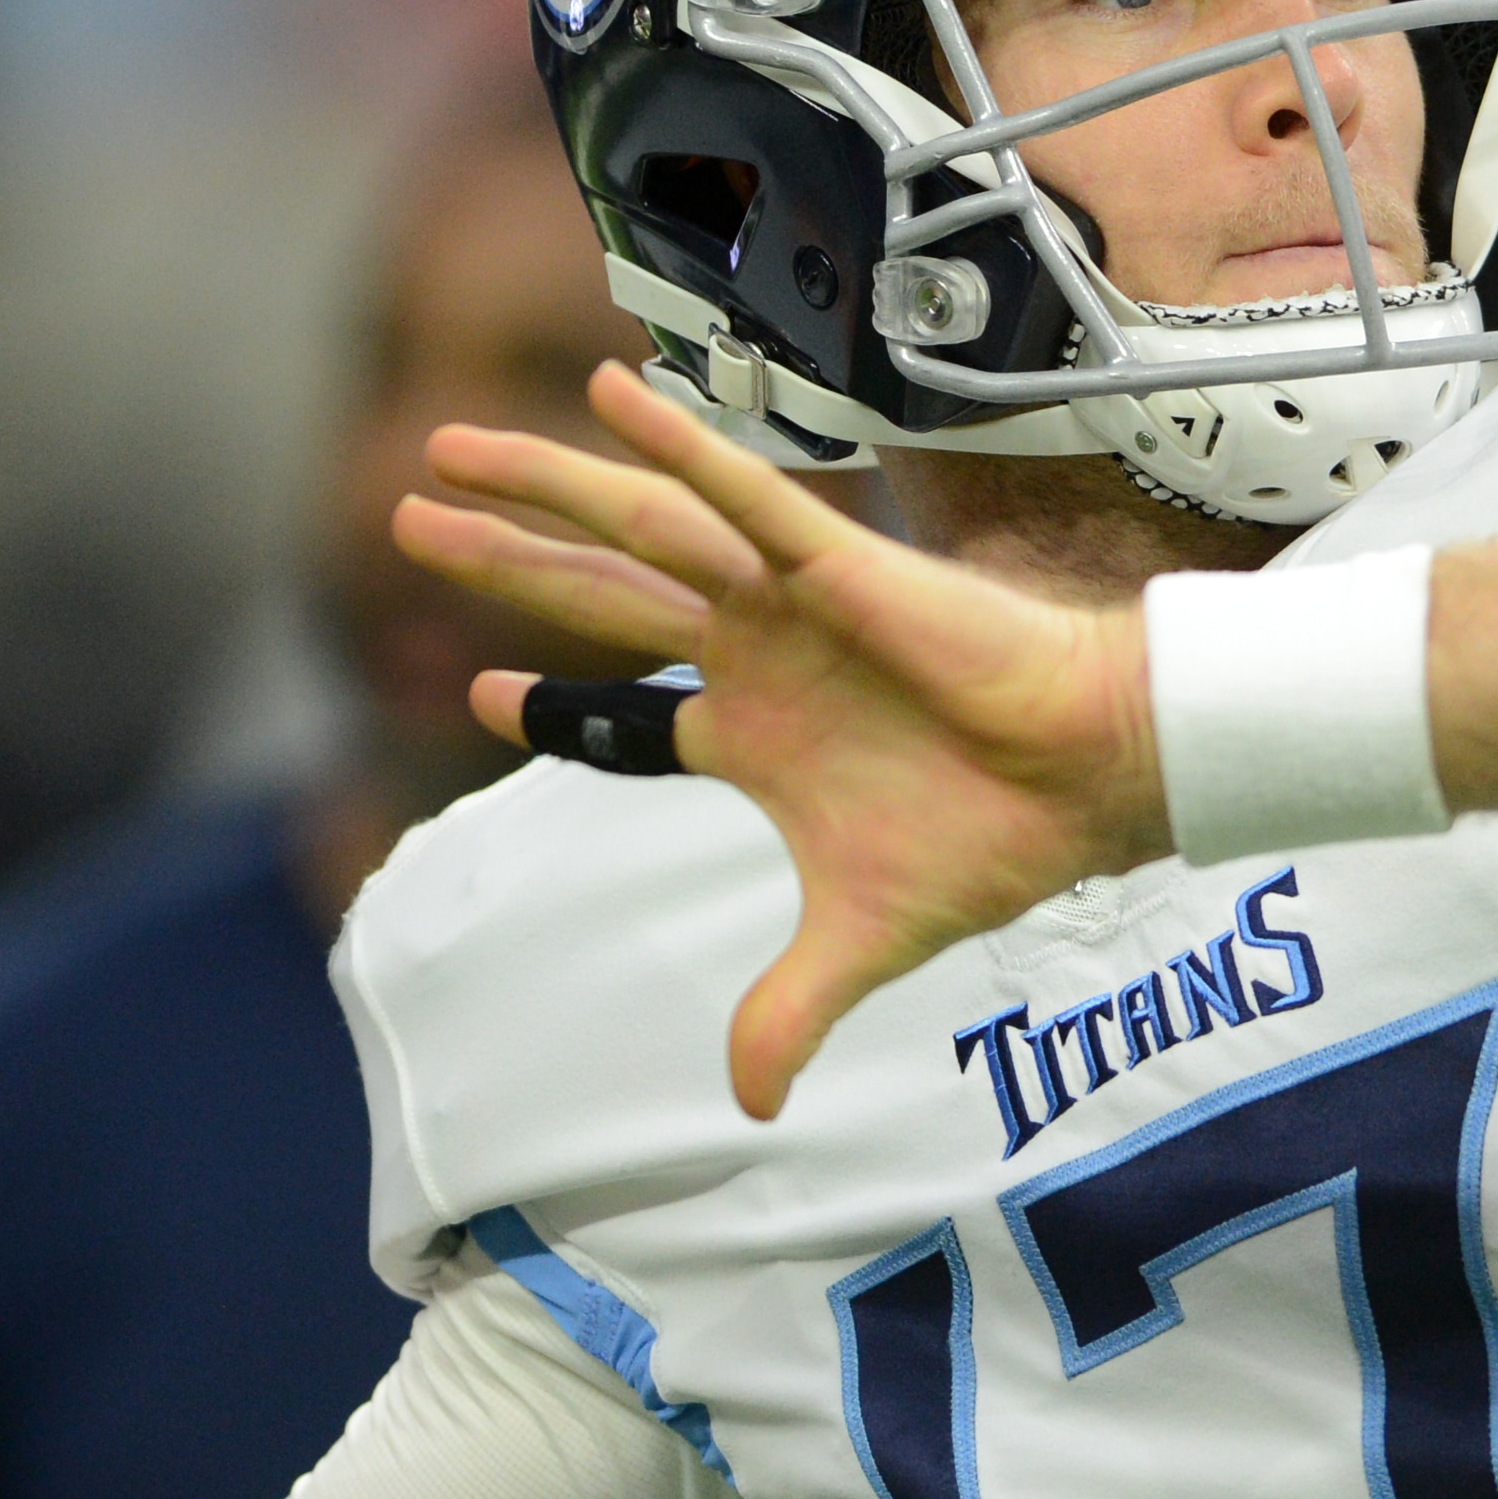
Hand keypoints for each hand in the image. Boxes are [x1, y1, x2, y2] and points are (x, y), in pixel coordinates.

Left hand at [395, 362, 1169, 1116]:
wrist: (1091, 782)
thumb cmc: (995, 838)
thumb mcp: (860, 939)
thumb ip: (789, 1010)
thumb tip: (750, 1106)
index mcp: (753, 733)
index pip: (623, 711)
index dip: (548, 700)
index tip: (471, 690)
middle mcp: (755, 653)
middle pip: (598, 592)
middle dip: (500, 557)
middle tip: (406, 516)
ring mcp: (787, 603)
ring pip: (642, 525)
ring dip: (545, 485)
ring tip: (448, 452)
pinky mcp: (838, 565)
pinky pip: (741, 493)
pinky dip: (676, 444)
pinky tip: (608, 392)